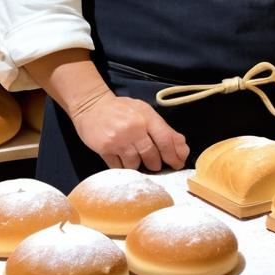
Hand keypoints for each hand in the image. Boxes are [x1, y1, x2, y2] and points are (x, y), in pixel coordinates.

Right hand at [71, 90, 188, 171]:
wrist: (92, 106)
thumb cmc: (122, 109)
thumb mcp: (145, 112)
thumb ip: (163, 128)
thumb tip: (182, 148)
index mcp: (147, 117)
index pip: (166, 140)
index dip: (174, 155)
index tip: (177, 164)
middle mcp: (134, 128)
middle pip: (152, 155)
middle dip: (156, 164)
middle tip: (156, 165)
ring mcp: (119, 140)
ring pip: (135, 164)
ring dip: (139, 166)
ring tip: (137, 160)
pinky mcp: (105, 149)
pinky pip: (119, 167)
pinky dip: (123, 167)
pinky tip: (123, 160)